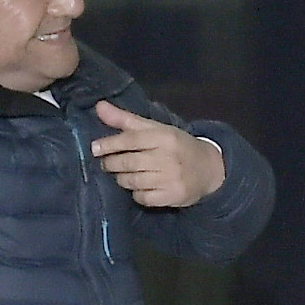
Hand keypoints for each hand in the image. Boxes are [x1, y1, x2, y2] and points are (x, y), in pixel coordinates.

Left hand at [94, 102, 225, 208]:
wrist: (209, 168)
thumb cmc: (176, 145)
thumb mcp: (155, 129)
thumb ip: (126, 119)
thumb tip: (98, 106)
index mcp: (164, 136)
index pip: (131, 139)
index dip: (110, 144)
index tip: (94, 148)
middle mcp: (168, 157)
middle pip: (129, 162)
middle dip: (112, 164)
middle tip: (107, 163)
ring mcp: (171, 178)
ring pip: (133, 181)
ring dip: (122, 179)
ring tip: (122, 174)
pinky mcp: (173, 196)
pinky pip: (143, 198)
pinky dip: (136, 194)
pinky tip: (139, 188)